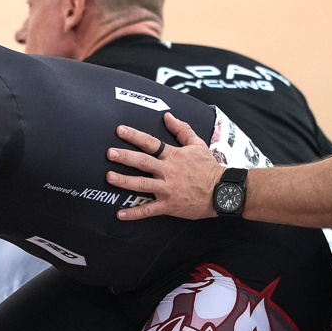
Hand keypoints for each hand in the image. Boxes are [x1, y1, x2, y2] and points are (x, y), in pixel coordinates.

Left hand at [105, 112, 226, 220]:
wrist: (222, 191)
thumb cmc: (209, 168)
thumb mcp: (197, 144)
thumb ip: (181, 129)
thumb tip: (167, 116)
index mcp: (173, 156)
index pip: (150, 143)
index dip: (134, 136)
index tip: (120, 130)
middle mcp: (168, 171)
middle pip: (142, 162)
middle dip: (124, 157)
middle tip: (109, 153)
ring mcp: (167, 189)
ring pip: (142, 184)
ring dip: (124, 181)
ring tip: (109, 177)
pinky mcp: (169, 205)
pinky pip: (148, 210)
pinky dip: (134, 213)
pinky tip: (120, 214)